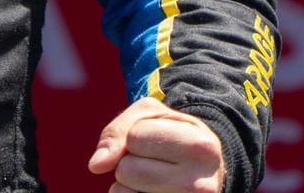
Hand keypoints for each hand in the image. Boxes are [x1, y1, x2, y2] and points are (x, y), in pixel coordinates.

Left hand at [87, 98, 224, 192]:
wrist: (207, 171)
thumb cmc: (174, 136)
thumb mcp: (152, 117)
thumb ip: (118, 131)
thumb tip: (96, 165)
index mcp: (200, 146)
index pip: (134, 137)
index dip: (137, 136)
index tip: (160, 140)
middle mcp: (199, 183)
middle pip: (126, 169)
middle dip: (131, 162)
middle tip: (157, 162)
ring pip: (123, 192)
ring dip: (129, 184)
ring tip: (156, 178)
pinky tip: (152, 191)